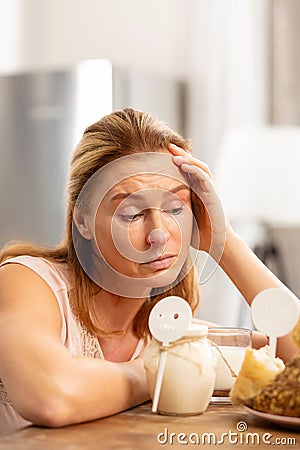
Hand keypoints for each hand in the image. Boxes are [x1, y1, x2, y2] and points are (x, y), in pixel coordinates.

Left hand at [169, 144, 226, 261]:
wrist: (216, 244)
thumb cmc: (199, 234)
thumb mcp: (181, 219)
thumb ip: (170, 211)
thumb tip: (150, 211)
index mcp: (196, 192)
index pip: (186, 171)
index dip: (176, 161)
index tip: (161, 153)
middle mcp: (204, 188)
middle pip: (193, 164)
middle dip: (181, 154)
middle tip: (167, 146)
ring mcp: (210, 190)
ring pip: (200, 167)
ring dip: (188, 159)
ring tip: (174, 154)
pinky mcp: (214, 195)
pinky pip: (205, 178)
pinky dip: (195, 170)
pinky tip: (184, 166)